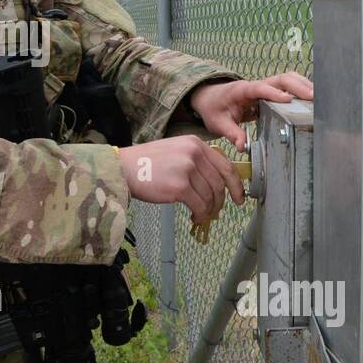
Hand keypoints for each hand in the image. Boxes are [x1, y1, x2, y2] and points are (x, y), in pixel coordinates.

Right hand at [118, 136, 244, 225]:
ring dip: (208, 210)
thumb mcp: (175, 151)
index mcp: (195, 143)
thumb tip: (216, 182)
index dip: (236, 184)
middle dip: (221, 201)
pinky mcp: (179, 186)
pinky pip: (199, 205)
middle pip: (219, 183)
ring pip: (210, 196)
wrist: (123, 168)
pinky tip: (194, 218)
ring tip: (200, 215)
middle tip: (216, 211)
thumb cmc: (146, 163)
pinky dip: (200, 215)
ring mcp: (187, 169)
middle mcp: (194, 153)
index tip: (239, 197)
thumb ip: (196, 160)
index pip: (225, 165)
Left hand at [189, 71, 313, 152]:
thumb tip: (243, 147)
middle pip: (280, 79)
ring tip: (319, 97)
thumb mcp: (218, 123)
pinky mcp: (269, 92)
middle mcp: (255, 85)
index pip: (259, 88)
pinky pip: (287, 87)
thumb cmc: (214, 109)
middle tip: (313, 97)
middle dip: (297, 86)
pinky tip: (312, 99)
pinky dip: (300, 89)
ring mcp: (264, 87)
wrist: (209, 98)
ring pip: (286, 80)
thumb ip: (231, 133)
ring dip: (302, 85)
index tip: (288, 99)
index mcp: (241, 90)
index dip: (274, 93)